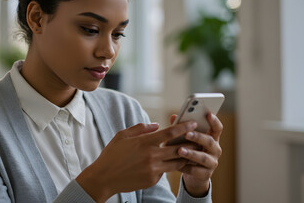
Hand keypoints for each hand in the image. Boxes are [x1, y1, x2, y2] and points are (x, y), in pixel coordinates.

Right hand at [76, 121, 197, 201]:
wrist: (104, 177)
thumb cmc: (112, 154)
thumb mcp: (122, 136)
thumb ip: (140, 129)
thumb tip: (156, 125)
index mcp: (144, 142)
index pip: (169, 133)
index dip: (183, 127)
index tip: (193, 123)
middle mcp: (151, 156)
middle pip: (178, 148)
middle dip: (191, 143)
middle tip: (199, 138)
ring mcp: (153, 169)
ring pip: (176, 162)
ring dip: (184, 157)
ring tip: (191, 151)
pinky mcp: (152, 179)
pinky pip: (165, 171)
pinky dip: (168, 166)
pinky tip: (170, 163)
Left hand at [170, 113, 222, 196]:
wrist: (193, 173)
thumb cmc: (189, 149)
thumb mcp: (186, 139)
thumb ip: (181, 128)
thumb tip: (174, 117)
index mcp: (212, 138)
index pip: (217, 128)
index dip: (214, 121)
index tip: (208, 114)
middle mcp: (215, 149)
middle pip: (209, 141)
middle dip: (198, 137)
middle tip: (186, 134)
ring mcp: (212, 162)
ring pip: (203, 157)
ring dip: (191, 153)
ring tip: (180, 150)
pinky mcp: (206, 174)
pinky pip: (196, 170)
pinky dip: (186, 167)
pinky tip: (177, 164)